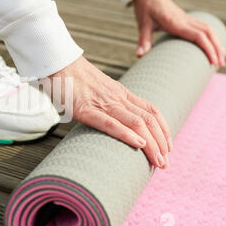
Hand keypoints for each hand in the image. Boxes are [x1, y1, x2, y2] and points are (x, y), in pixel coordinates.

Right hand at [50, 56, 171, 168]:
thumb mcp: (96, 88)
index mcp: (120, 92)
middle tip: (165, 163)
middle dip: (161, 143)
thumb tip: (109, 117)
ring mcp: (103, 103)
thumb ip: (105, 100)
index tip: (168, 146)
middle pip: (148, 120)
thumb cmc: (72, 76)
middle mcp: (117, 97)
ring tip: (159, 162)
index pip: (151, 110)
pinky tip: (139, 145)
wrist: (57, 62)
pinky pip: (110, 123)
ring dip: (152, 144)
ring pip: (136, 123)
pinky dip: (127, 134)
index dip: (163, 129)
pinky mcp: (86, 110)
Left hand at [133, 0, 225, 66]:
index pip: (198, 35)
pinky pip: (204, 27)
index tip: (213, 61)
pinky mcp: (186, 19)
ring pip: (209, 29)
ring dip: (216, 42)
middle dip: (216, 48)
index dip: (208, 48)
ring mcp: (187, 18)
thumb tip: (139, 55)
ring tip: (221, 57)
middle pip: (208, 33)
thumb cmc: (145, 9)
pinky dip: (212, 36)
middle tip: (220, 64)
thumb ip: (143, 40)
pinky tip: (214, 45)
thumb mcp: (142, 24)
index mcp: (176, 22)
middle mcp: (185, 19)